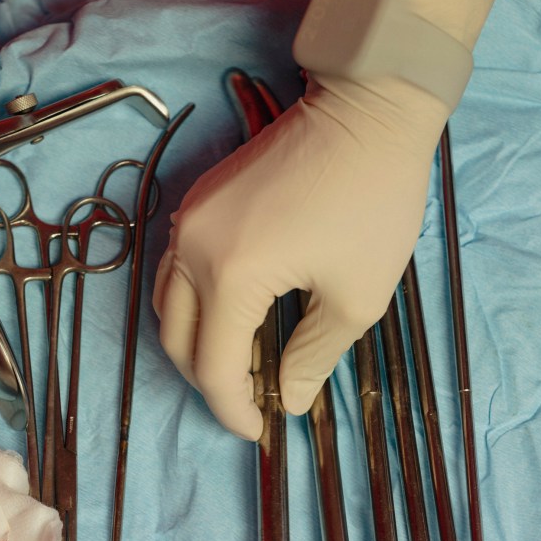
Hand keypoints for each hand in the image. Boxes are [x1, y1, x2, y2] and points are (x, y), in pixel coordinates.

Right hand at [152, 76, 448, 439]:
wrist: (368, 109)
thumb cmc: (372, 202)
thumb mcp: (357, 296)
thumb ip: (314, 357)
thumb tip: (287, 400)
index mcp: (230, 276)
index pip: (215, 369)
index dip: (235, 411)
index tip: (263, 431)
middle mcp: (192, 248)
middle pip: (178, 341)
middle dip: (211, 382)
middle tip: (253, 400)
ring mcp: (188, 219)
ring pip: (169, 305)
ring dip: (198, 344)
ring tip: (244, 363)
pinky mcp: (197, 201)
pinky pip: (177, 269)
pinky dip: (197, 305)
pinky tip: (236, 317)